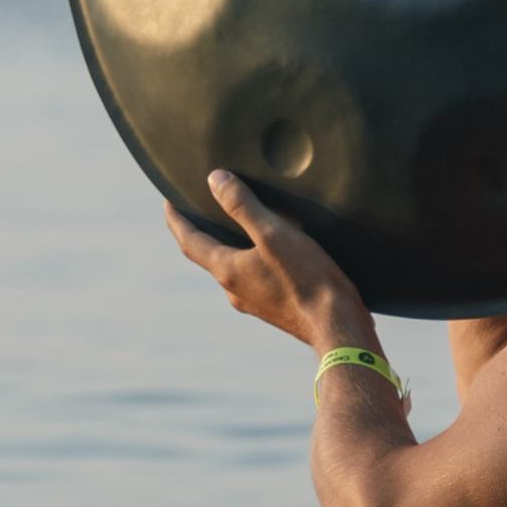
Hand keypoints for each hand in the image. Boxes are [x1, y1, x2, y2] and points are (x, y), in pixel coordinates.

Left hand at [165, 170, 367, 349]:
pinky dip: (249, 259)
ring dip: (227, 246)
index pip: (190, 241)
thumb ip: (243, 206)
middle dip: (201, 232)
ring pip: (231, 267)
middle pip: (208, 255)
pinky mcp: (274, 308)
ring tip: (233, 226)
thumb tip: (215, 180)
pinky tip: (268, 252)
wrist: (337, 327)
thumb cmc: (307, 279)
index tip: (168, 202)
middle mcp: (233, 289)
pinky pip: (252, 277)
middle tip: (198, 209)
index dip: (176, 219)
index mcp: (227, 270)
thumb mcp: (274, 233)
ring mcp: (253, 301)